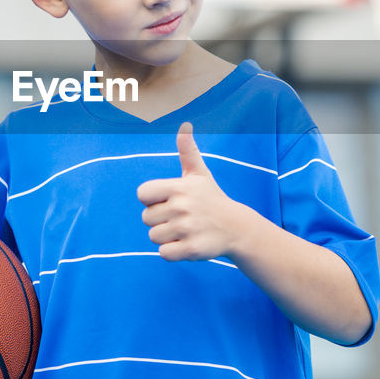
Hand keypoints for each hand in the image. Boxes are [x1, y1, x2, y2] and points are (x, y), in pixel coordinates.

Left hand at [137, 122, 244, 261]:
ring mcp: (186, 229)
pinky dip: (173, 251)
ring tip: (186, 230)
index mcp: (179, 187)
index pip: (142, 194)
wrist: (236, 228)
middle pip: (146, 219)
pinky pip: (164, 254)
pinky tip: (188, 243)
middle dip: (161, 220)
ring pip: (154, 237)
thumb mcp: (199, 174)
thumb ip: (188, 151)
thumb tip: (185, 124)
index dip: (152, 200)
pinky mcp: (191, 249)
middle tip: (181, 218)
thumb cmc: (211, 198)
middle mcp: (182, 207)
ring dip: (167, 237)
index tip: (169, 200)